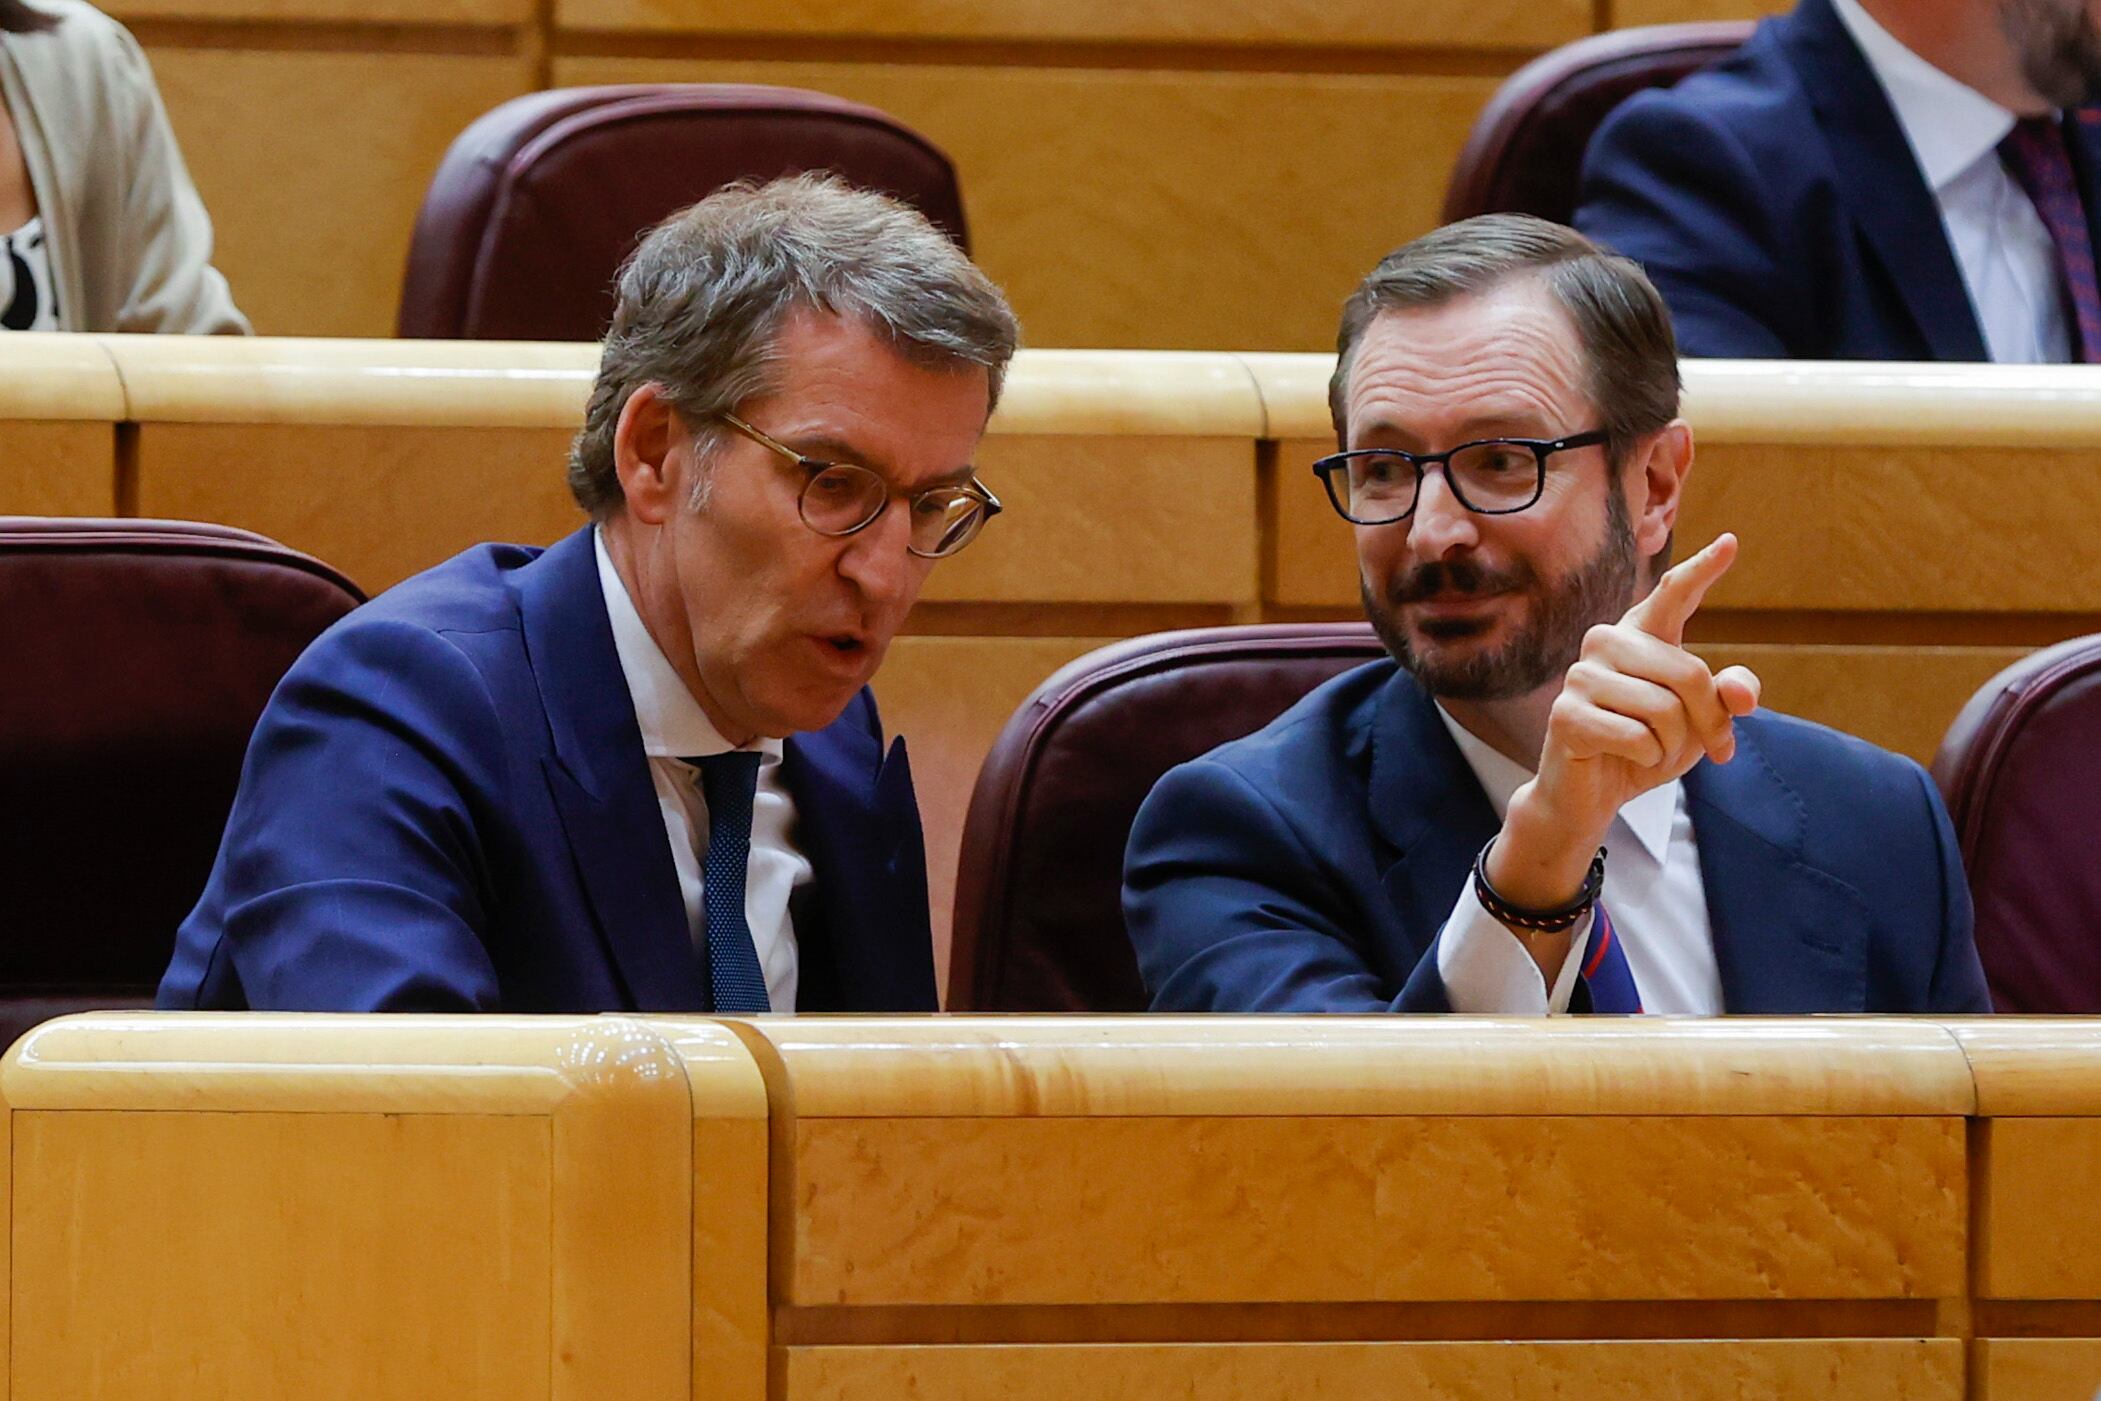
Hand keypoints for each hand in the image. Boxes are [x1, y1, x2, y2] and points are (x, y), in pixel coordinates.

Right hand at [1489, 534, 1761, 913]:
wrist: (1590, 796)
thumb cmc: (1644, 748)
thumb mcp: (1700, 724)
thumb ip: (1728, 699)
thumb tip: (1741, 693)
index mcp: (1640, 636)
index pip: (1674, 596)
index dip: (1702, 570)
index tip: (1731, 543)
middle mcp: (1606, 643)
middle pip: (1688, 673)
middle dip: (1709, 721)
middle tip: (1716, 748)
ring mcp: (1581, 677)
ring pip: (1664, 710)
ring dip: (1673, 745)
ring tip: (1654, 751)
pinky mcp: (1566, 715)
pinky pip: (1637, 737)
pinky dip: (1648, 759)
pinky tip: (1626, 759)